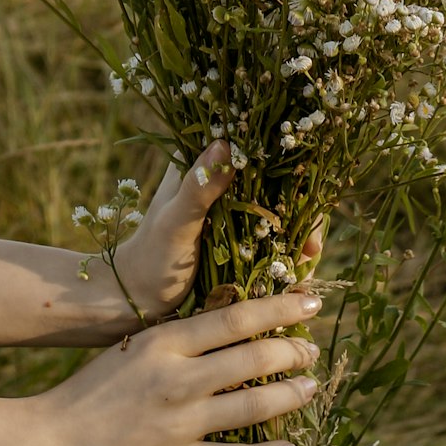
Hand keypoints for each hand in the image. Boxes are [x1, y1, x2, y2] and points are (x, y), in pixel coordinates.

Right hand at [25, 290, 322, 445]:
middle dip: (293, 353)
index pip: (237, 318)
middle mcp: (177, 379)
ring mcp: (179, 423)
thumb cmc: (89, 390)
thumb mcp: (132, 348)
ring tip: (311, 388)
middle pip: (254, 359)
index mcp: (165, 343)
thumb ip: (178, 340)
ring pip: (254, 407)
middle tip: (313, 350)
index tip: (311, 302)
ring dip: (290, 397)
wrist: (47, 442)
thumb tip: (231, 326)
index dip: (281, 309)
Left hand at [111, 142, 324, 327]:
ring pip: (276, 214)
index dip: (287, 168)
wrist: (132, 302)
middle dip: (300, 212)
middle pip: (275, 185)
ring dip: (297, 236)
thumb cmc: (149, 260)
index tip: (305, 198)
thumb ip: (198, 186)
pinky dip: (286, 254)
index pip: (254, 152)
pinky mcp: (234, 241)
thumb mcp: (175, 222)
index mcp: (199, 165)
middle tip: (312, 245)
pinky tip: (298, 274)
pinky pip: (270, 241)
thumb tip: (224, 143)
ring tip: (307, 265)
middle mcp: (218, 183)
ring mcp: (228, 213)